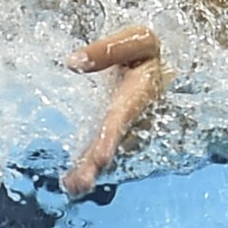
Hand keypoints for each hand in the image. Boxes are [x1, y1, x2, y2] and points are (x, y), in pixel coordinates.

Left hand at [61, 25, 163, 197]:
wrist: (157, 60)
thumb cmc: (143, 47)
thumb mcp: (135, 39)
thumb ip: (107, 50)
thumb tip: (73, 62)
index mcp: (140, 92)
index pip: (123, 116)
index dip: (112, 136)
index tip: (101, 157)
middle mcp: (134, 115)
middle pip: (114, 142)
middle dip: (97, 163)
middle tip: (80, 182)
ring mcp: (126, 126)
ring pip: (107, 151)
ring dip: (90, 170)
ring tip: (72, 187)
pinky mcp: (115, 130)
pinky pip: (102, 150)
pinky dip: (88, 166)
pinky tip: (71, 183)